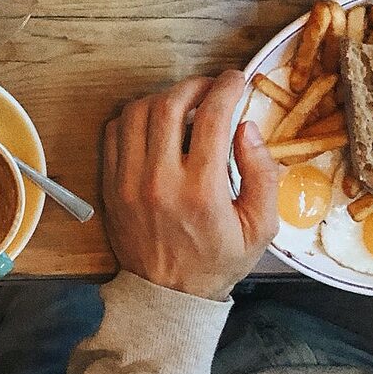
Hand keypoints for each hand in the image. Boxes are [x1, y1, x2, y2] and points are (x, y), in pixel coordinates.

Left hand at [102, 70, 280, 300]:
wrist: (167, 293)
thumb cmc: (218, 260)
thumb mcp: (260, 228)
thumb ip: (262, 175)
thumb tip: (247, 128)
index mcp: (201, 191)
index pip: (212, 119)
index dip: (226, 89)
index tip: (237, 79)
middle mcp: (160, 179)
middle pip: (169, 106)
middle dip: (194, 85)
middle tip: (211, 86)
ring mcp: (128, 179)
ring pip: (136, 112)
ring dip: (162, 97)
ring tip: (184, 102)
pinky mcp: (110, 182)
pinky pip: (114, 131)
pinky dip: (134, 116)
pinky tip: (154, 121)